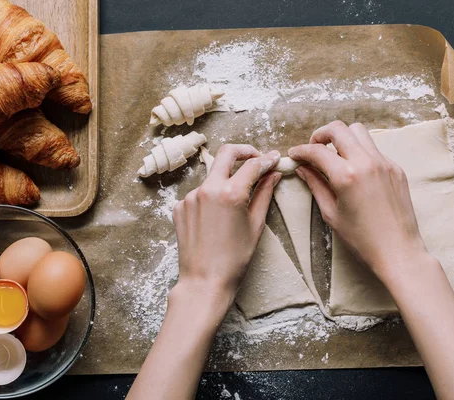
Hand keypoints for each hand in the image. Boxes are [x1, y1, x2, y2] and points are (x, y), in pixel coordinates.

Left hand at [172, 144, 281, 302]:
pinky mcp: (179, 207)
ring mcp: (189, 197)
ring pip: (212, 177)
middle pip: (227, 154)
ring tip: (235, 203)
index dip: (266, 160)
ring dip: (225, 181)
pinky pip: (199, 194)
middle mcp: (207, 189)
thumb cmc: (234, 259)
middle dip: (244, 152)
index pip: (253, 165)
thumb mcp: (255, 225)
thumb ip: (264, 194)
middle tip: (256, 159)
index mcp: (230, 193)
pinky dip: (210, 198)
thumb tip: (273, 174)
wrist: (204, 281)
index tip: (273, 159)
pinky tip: (216, 219)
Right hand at [288, 121, 427, 282]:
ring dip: (342, 138)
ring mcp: (384, 163)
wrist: (398, 251)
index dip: (301, 150)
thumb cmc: (362, 239)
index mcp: (347, 176)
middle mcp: (367, 163)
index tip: (294, 154)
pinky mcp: (395, 169)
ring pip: (359, 132)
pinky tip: (353, 170)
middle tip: (313, 149)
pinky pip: (373, 149)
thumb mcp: (331, 213)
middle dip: (320, 135)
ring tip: (334, 156)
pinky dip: (359, 152)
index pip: (317, 151)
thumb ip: (315, 185)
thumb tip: (303, 168)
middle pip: (339, 129)